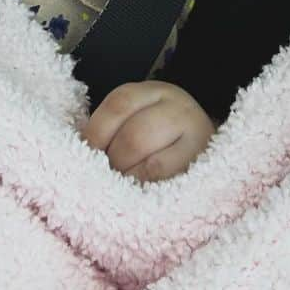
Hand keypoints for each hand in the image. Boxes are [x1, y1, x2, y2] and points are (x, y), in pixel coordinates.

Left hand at [79, 80, 216, 182]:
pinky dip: (148, 193)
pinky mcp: (206, 171)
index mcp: (154, 92)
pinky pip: (171, 186)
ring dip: (130, 181)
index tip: (82, 155)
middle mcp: (178, 109)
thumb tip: (81, 154)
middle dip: (114, 163)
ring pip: (152, 166)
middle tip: (103, 179)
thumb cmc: (161, 136)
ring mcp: (198, 138)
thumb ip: (114, 129)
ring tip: (120, 191)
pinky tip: (139, 197)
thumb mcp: (140, 117)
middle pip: (135, 137)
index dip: (95, 132)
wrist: (208, 147)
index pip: (119, 104)